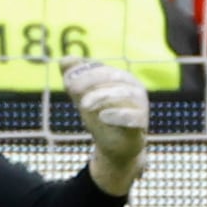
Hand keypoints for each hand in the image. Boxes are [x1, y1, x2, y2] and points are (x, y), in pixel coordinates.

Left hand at [60, 57, 149, 194]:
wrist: (114, 146)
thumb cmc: (100, 115)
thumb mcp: (83, 97)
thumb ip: (74, 77)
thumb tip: (65, 59)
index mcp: (121, 77)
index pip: (102, 69)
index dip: (84, 72)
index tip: (67, 80)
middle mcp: (134, 88)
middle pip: (115, 77)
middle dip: (91, 81)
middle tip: (73, 90)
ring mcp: (140, 105)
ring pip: (126, 94)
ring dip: (102, 96)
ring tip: (84, 105)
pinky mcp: (142, 123)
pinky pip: (135, 116)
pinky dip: (119, 115)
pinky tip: (103, 117)